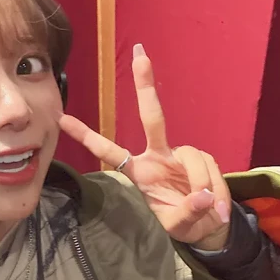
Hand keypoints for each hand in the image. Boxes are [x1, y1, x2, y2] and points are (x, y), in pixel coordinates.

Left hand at [58, 44, 230, 249]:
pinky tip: (217, 206)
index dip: (88, 136)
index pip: (110, 152)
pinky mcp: (201, 158)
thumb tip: (204, 197)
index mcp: (139, 172)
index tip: (62, 118)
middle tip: (139, 53)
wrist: (207, 226)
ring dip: (201, 181)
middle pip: (152, 117)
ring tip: (209, 208)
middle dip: (145, 86)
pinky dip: (216, 187)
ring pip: (192, 156)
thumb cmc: (182, 223)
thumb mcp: (178, 226)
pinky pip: (209, 167)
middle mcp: (157, 156)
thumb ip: (187, 213)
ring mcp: (180, 154)